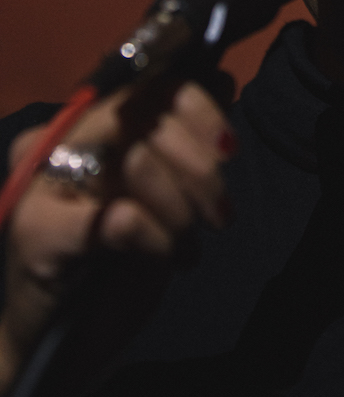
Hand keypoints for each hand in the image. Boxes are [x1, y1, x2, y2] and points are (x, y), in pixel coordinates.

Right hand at [0, 81, 234, 390]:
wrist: (61, 340)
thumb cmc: (116, 257)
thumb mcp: (163, 189)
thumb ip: (184, 135)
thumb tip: (224, 79)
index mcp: (88, 120)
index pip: (148, 85)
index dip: (197, 109)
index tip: (229, 148)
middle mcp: (58, 137)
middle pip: (145, 119)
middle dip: (199, 168)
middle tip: (220, 214)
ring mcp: (40, 180)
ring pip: (134, 162)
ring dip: (179, 209)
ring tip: (188, 243)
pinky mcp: (36, 228)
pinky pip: (119, 216)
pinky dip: (156, 237)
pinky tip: (165, 257)